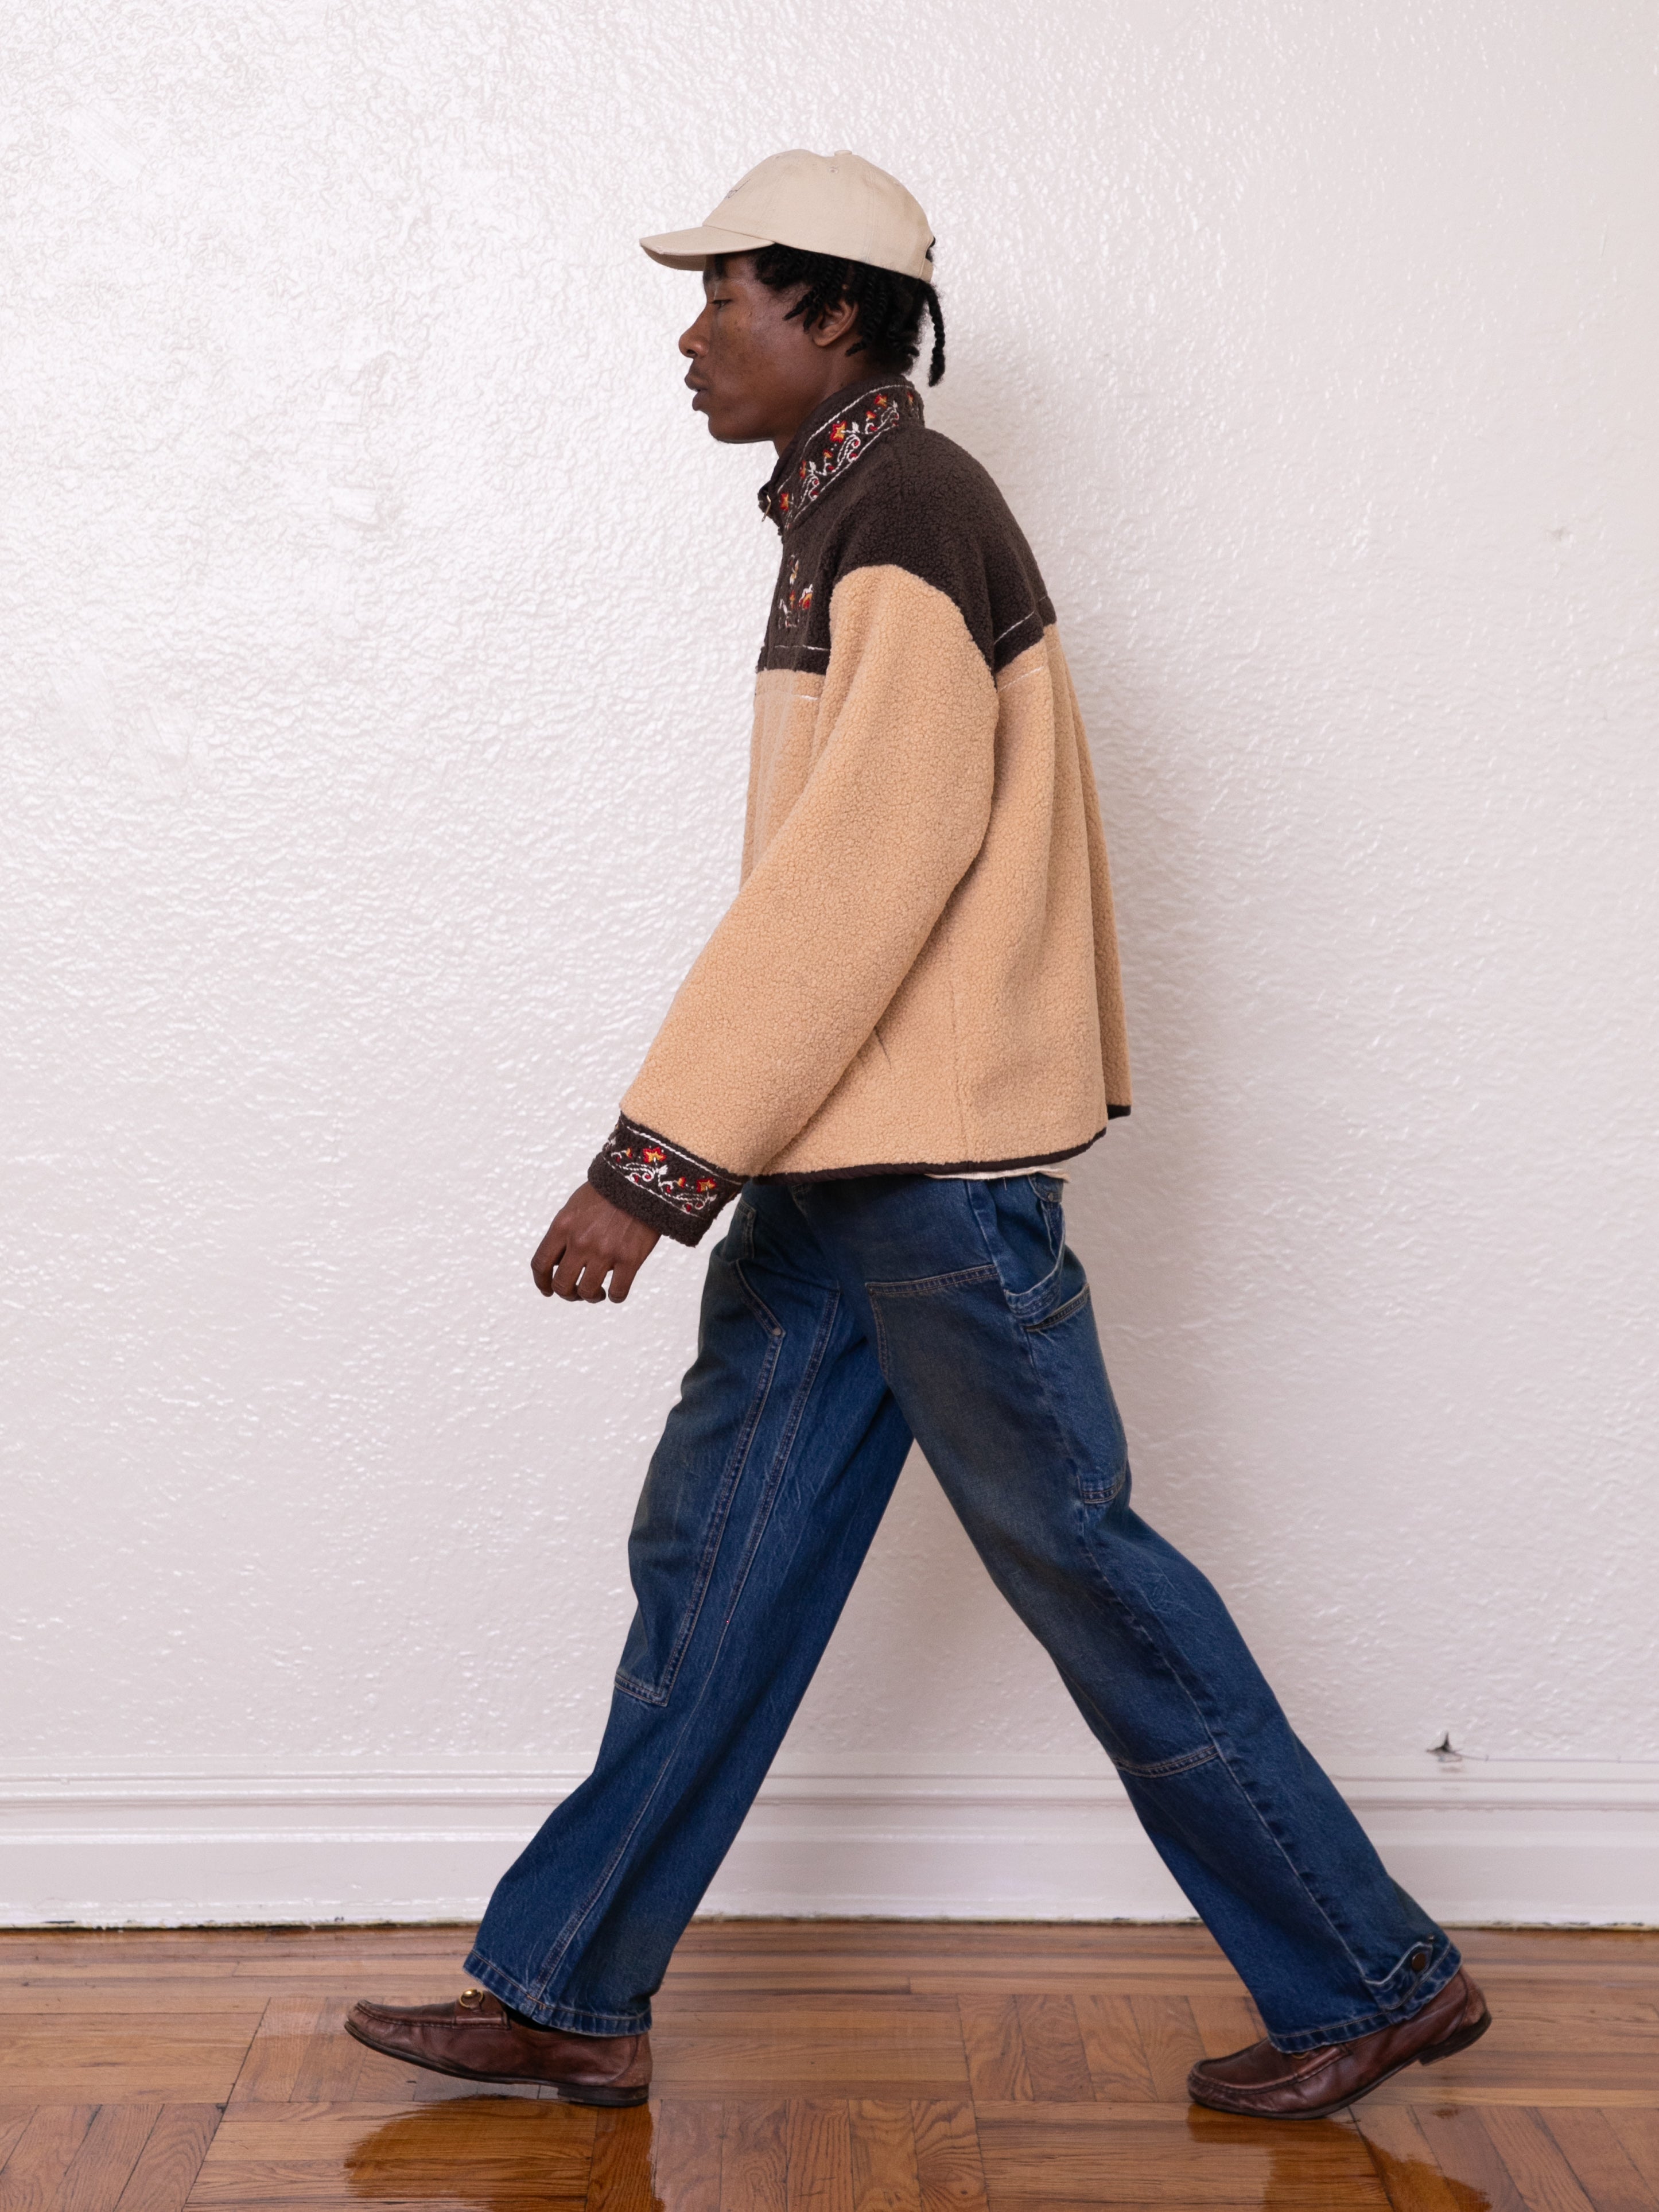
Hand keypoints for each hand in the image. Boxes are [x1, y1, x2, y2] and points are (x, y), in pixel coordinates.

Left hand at [532, 1182, 660, 1303]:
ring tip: (597, 1292)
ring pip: (587, 1292)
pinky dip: (615, 1296)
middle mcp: (580, 1241)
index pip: (540, 1264)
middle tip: (575, 1292)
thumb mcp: (574, 1207)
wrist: (640, 1180)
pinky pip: (618, 1292)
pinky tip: (616, 1291)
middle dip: (566, 1293)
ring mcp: (605, 1252)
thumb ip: (563, 1233)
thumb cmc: (607, 1193)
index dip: (541, 1282)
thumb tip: (556, 1262)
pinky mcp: (630, 1259)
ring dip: (590, 1296)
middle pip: (561, 1284)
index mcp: (563, 1226)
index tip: (547, 1289)